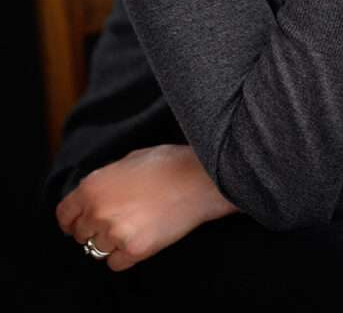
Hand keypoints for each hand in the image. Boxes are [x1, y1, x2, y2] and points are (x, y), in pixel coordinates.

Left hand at [55, 144, 239, 271]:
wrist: (198, 179)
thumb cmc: (168, 163)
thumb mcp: (129, 160)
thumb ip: (106, 179)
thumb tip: (98, 194)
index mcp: (93, 186)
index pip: (65, 215)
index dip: (71, 220)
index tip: (78, 224)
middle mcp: (98, 211)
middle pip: (81, 234)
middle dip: (93, 230)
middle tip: (114, 223)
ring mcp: (115, 232)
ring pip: (97, 250)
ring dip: (110, 242)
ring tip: (131, 228)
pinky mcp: (134, 250)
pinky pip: (115, 263)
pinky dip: (123, 255)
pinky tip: (138, 239)